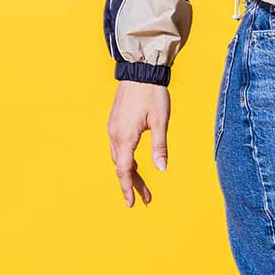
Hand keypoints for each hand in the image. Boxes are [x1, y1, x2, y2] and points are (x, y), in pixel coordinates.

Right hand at [107, 81, 170, 206]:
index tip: (132, 204)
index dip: (128, 188)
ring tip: (143, 188)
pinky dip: (126, 161)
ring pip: (119, 159)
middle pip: (121, 167)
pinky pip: (118, 149)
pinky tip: (135, 166)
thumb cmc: (152, 95)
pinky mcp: (115, 124)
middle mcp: (115, 135)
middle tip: (146, 199)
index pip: (124, 170)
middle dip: (133, 184)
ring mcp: (113, 129)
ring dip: (130, 174)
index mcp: (125, 137)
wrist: (139, 71)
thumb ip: (160, 147)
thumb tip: (161, 169)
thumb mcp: (160, 122)